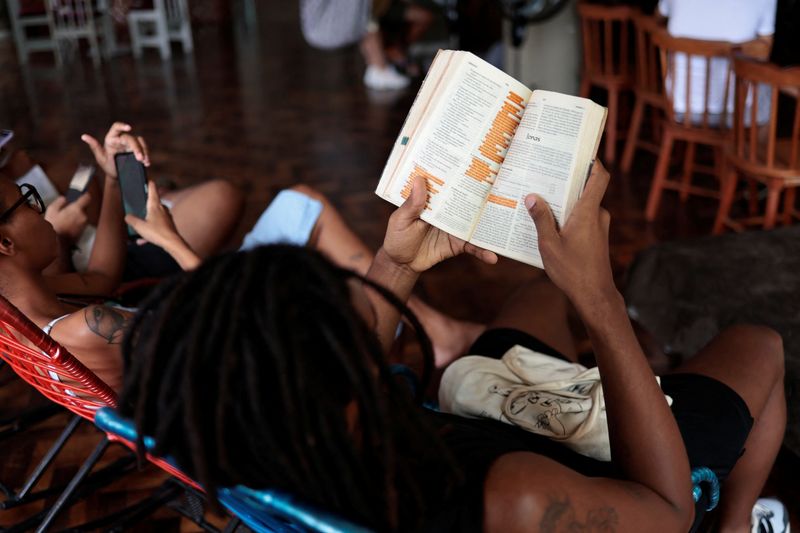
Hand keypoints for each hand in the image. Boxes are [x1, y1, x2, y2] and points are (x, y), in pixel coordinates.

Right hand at [45, 194, 90, 240]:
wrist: (56, 242)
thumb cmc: (52, 225)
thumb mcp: (51, 210)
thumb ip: (59, 202)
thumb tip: (64, 198)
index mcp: (77, 209)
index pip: (87, 198)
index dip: (84, 195)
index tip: (82, 194)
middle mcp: (83, 216)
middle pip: (84, 207)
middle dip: (78, 207)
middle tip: (69, 209)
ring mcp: (84, 224)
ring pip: (83, 215)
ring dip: (78, 215)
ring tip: (67, 218)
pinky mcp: (84, 231)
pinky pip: (82, 223)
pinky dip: (77, 222)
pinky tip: (69, 224)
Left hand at [81, 122, 149, 178]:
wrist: (117, 176)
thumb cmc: (107, 166)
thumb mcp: (100, 158)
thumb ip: (94, 147)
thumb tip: (84, 136)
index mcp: (111, 139)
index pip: (116, 128)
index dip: (122, 126)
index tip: (129, 128)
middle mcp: (121, 140)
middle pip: (131, 138)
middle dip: (136, 148)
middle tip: (140, 158)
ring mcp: (130, 145)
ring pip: (140, 142)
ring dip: (144, 151)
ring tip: (144, 161)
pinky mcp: (138, 150)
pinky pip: (144, 149)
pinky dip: (147, 155)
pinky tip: (147, 163)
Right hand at [124, 180, 182, 250]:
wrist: (172, 243)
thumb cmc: (157, 232)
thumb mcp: (139, 226)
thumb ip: (131, 220)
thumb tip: (127, 216)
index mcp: (155, 205)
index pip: (152, 191)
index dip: (150, 185)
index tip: (149, 180)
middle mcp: (162, 209)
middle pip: (153, 203)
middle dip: (146, 206)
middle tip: (139, 206)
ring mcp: (166, 217)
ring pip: (154, 217)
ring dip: (146, 224)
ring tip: (138, 232)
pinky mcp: (169, 226)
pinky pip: (157, 227)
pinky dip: (150, 233)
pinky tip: (142, 241)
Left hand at [383, 175, 497, 272]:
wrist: (402, 264)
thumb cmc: (397, 238)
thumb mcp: (401, 220)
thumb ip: (411, 204)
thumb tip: (419, 180)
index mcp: (432, 200)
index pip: (448, 183)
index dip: (459, 172)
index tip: (475, 160)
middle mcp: (447, 210)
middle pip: (467, 199)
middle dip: (484, 193)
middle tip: (503, 184)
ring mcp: (455, 226)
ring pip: (475, 221)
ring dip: (489, 222)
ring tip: (507, 220)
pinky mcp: (458, 243)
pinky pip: (473, 246)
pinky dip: (483, 251)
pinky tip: (493, 257)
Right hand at [524, 161, 614, 304]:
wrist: (594, 295)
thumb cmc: (572, 271)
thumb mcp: (549, 244)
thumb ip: (541, 219)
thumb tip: (532, 197)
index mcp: (588, 212)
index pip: (599, 177)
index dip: (593, 160)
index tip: (579, 150)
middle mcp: (597, 215)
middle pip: (586, 189)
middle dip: (567, 181)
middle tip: (546, 173)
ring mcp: (599, 227)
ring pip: (582, 206)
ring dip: (565, 202)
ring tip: (541, 199)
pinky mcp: (596, 238)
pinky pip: (582, 219)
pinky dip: (568, 217)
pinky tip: (549, 223)